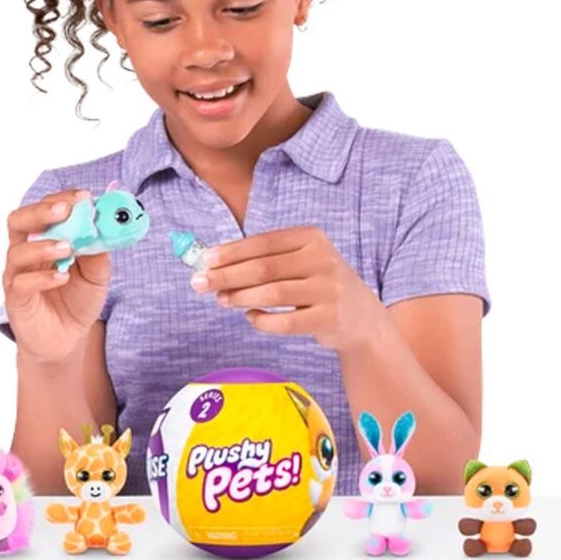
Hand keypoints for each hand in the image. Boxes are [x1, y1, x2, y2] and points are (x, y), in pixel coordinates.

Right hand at [3, 189, 110, 365]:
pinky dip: (43, 277)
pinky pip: (21, 283)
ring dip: (44, 245)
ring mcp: (17, 275)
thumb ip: (98, 253)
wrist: (66, 339)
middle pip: (19, 221)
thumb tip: (103, 228)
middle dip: (41, 211)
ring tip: (68, 248)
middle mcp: (26, 251)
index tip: (84, 197)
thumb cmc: (77, 300)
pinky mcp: (15, 299)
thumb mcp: (97, 276)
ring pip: (17, 251)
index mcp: (43, 238)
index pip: (45, 209)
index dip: (62, 199)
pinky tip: (63, 277)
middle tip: (66, 210)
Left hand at [191, 227, 383, 351]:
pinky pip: (286, 321)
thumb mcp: (299, 261)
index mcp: (312, 237)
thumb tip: (213, 267)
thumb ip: (263, 261)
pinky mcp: (330, 318)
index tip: (205, 261)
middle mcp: (323, 259)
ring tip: (222, 299)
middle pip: (264, 268)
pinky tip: (251, 317)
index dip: (231, 252)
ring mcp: (329, 289)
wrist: (361, 316)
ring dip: (240, 297)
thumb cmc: (317, 284)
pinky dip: (262, 321)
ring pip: (273, 294)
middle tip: (200, 283)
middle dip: (227, 275)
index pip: (263, 242)